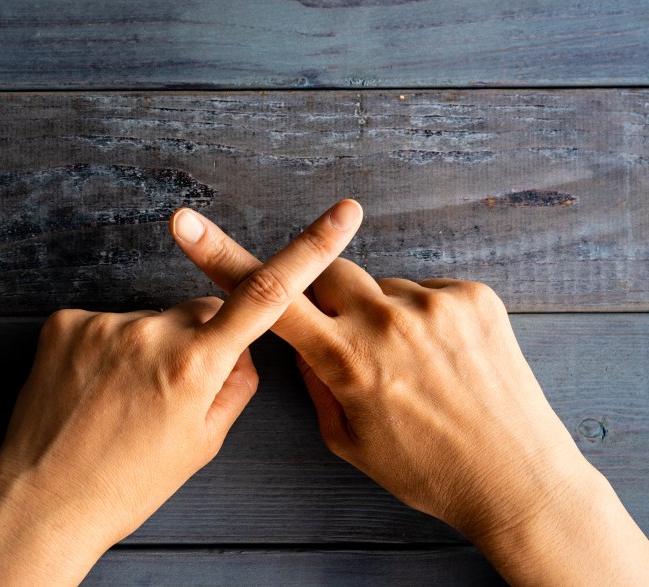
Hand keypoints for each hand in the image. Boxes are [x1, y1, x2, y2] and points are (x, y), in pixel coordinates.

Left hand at [0, 199, 362, 586]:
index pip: (266, 295)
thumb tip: (245, 349)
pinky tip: (92, 387)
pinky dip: (107, 348)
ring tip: (121, 398)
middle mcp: (151, 334)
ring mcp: (104, 324)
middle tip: (170, 391)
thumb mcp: (201, 444)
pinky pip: (107, 322)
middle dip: (200, 339)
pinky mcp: (66, 322)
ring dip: (148, 346)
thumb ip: (236, 386)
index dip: (310, 249)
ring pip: (151, 320)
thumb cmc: (127, 484)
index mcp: (195, 367)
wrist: (42, 501)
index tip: (342, 214)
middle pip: (200, 311)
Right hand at [171, 206, 648, 585]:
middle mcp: (387, 323)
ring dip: (381, 315)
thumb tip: (303, 341)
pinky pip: (425, 290)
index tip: (187, 226)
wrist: (518, 479)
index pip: (269, 300)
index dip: (222, 258)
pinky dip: (422, 316)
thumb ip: (315, 382)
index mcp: (347, 362)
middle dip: (322, 294)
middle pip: (326, 272)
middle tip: (342, 334)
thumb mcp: (348, 440)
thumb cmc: (427, 471)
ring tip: (414, 365)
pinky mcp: (473, 296)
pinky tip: (443, 357)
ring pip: (380, 287)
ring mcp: (434, 304)